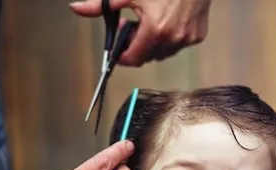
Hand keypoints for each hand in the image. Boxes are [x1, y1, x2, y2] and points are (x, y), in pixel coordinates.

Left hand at [69, 0, 211, 65]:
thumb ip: (102, 5)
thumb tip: (78, 9)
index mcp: (156, 30)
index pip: (134, 58)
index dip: (122, 55)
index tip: (117, 49)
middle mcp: (174, 39)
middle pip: (148, 56)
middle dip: (137, 45)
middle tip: (132, 24)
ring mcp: (188, 39)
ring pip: (164, 52)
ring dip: (154, 42)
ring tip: (149, 21)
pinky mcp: (198, 36)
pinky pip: (179, 44)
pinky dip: (171, 37)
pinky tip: (167, 20)